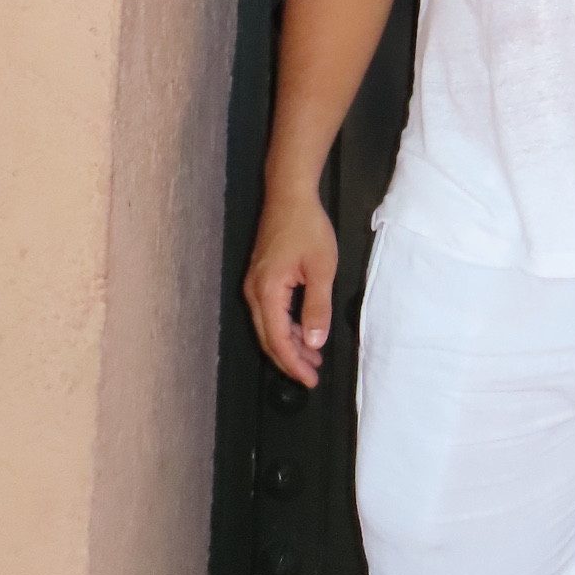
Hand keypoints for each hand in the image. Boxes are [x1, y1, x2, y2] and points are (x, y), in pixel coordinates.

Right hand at [243, 188, 337, 387]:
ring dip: (289, 343)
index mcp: (267, 292)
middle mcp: (254, 291)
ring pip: (268, 326)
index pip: (278, 340)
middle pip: (268, 338)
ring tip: (313, 355)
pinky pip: (269, 312)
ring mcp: (254, 284)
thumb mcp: (321, 268)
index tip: (310, 379)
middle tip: (312, 374)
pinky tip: (303, 328)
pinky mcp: (259, 277)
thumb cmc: (307, 226)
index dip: (294, 364)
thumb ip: (317, 308)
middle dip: (290, 359)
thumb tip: (315, 343)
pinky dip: (285, 326)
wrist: (289, 194)